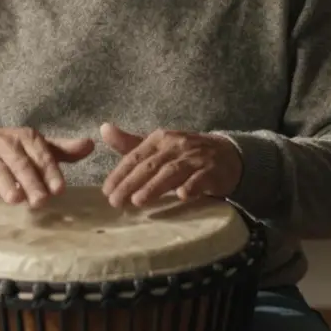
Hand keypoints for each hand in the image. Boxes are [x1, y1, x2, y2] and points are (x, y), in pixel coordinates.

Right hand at [0, 126, 94, 207]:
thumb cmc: (12, 150)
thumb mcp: (36, 147)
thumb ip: (62, 150)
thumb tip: (90, 145)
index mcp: (27, 138)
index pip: (42, 155)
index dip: (51, 172)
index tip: (60, 190)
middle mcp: (6, 143)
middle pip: (20, 163)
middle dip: (30, 182)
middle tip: (40, 201)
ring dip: (5, 184)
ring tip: (15, 199)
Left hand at [100, 122, 242, 207]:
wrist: (227, 155)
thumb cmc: (186, 154)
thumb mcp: (158, 147)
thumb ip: (131, 144)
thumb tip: (103, 129)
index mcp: (160, 139)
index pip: (135, 156)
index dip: (120, 173)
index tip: (106, 191)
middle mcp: (177, 145)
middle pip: (150, 165)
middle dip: (131, 183)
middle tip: (115, 201)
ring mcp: (196, 157)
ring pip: (172, 171)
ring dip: (155, 186)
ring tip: (138, 201)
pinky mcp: (213, 170)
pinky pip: (201, 178)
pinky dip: (192, 186)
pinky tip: (182, 196)